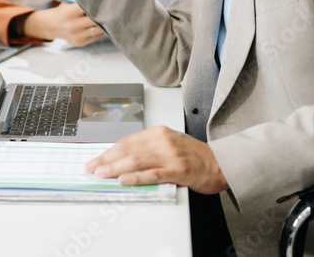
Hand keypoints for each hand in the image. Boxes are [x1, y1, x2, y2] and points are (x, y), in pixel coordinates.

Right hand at [22, 2, 105, 46]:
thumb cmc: (64, 10)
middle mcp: (72, 25)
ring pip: (98, 30)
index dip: (97, 3)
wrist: (53, 26)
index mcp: (69, 12)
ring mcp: (76, 36)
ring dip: (103, 24)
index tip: (105, 0)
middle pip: (95, 20)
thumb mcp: (68, 1)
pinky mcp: (80, 43)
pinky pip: (96, 37)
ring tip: (105, 17)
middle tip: (110, 9)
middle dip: (102, 14)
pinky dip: (99, 31)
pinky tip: (97, 25)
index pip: (88, 7)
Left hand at [85, 126, 228, 194]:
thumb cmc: (195, 156)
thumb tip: (123, 160)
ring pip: (136, 160)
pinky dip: (136, 177)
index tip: (96, 159)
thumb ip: (149, 148)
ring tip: (102, 173)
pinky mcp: (178, 170)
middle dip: (106, 159)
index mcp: (159, 132)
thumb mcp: (170, 144)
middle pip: (128, 149)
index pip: (127, 141)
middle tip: (92, 167)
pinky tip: (124, 180)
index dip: (109, 151)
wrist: (221, 163)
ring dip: (115, 167)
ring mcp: (170, 155)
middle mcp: (162, 140)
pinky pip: (153, 173)